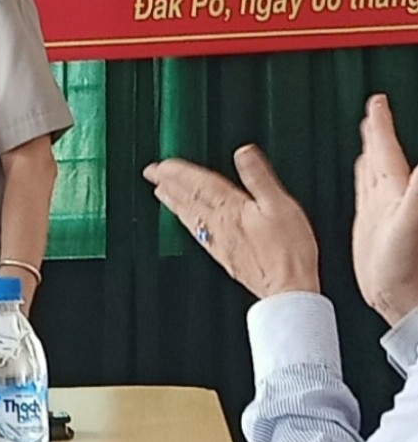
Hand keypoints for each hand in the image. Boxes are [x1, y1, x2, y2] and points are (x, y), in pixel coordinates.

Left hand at [142, 145, 319, 299]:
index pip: (200, 184)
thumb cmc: (288, 250)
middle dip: (168, 183)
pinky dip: (186, 222)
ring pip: (189, 216)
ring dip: (173, 202)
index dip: (180, 172)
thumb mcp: (280, 205)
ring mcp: (219, 241)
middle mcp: (220, 225)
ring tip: (160, 193)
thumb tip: (243, 154)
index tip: (164, 164)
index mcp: (232, 209)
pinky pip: (196, 233)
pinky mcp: (223, 255)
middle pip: (188, 199)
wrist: (286, 287)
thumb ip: (258, 177)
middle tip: (152, 173)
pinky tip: (185, 222)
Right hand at [352, 93, 417, 326]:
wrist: (398, 296)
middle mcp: (389, 198)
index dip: (381, 125)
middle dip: (377, 132)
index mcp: (395, 190)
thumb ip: (417, 187)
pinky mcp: (372, 227)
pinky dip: (363, 179)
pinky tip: (361, 179)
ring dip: (371, 152)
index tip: (377, 102)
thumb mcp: (409, 219)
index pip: (388, 148)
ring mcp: (381, 212)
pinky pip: (365, 193)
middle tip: (373, 111)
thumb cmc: (404, 265)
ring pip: (374, 172)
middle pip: (383, 155)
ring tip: (367, 137)